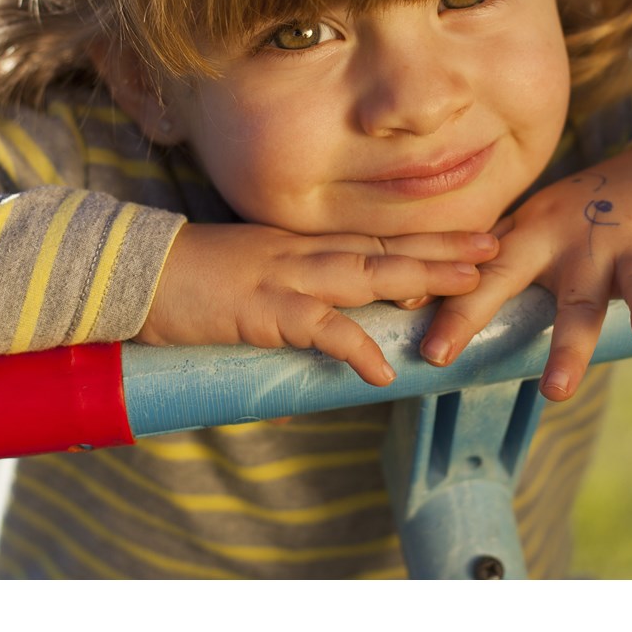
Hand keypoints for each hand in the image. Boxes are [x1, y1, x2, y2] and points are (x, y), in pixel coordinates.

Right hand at [138, 222, 498, 386]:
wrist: (133, 271)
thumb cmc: (183, 284)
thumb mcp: (241, 297)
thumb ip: (274, 327)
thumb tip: (295, 395)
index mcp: (297, 247)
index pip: (372, 238)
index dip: (422, 239)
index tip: (466, 237)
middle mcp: (301, 253)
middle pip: (386, 246)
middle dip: (444, 248)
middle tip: (497, 246)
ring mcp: (285, 275)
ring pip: (367, 272)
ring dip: (422, 275)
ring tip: (471, 283)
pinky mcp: (262, 308)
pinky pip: (317, 327)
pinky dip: (353, 345)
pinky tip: (383, 366)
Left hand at [416, 141, 631, 401]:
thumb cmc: (596, 214)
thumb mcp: (543, 227)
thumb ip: (501, 261)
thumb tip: (428, 298)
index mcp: (522, 232)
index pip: (471, 265)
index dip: (434, 288)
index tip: (394, 313)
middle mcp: (553, 236)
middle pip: (505, 276)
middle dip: (469, 314)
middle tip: (437, 354)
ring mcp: (601, 243)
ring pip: (580, 300)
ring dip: (568, 346)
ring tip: (554, 392)